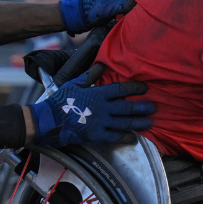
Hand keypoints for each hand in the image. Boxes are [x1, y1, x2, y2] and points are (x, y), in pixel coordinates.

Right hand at [29, 63, 155, 146]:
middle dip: (142, 107)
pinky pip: (113, 136)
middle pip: (127, 107)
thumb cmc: (59, 101)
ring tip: (149, 122)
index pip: (120, 89)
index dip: (134, 89)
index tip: (144, 89)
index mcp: (97, 94)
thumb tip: (100, 66)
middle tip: (153, 107)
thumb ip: (88, 77)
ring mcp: (100, 123)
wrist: (49, 121)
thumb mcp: (73, 84)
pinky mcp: (96, 135)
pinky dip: (124, 136)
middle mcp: (102, 108)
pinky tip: (132, 136)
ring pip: (124, 123)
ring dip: (138, 122)